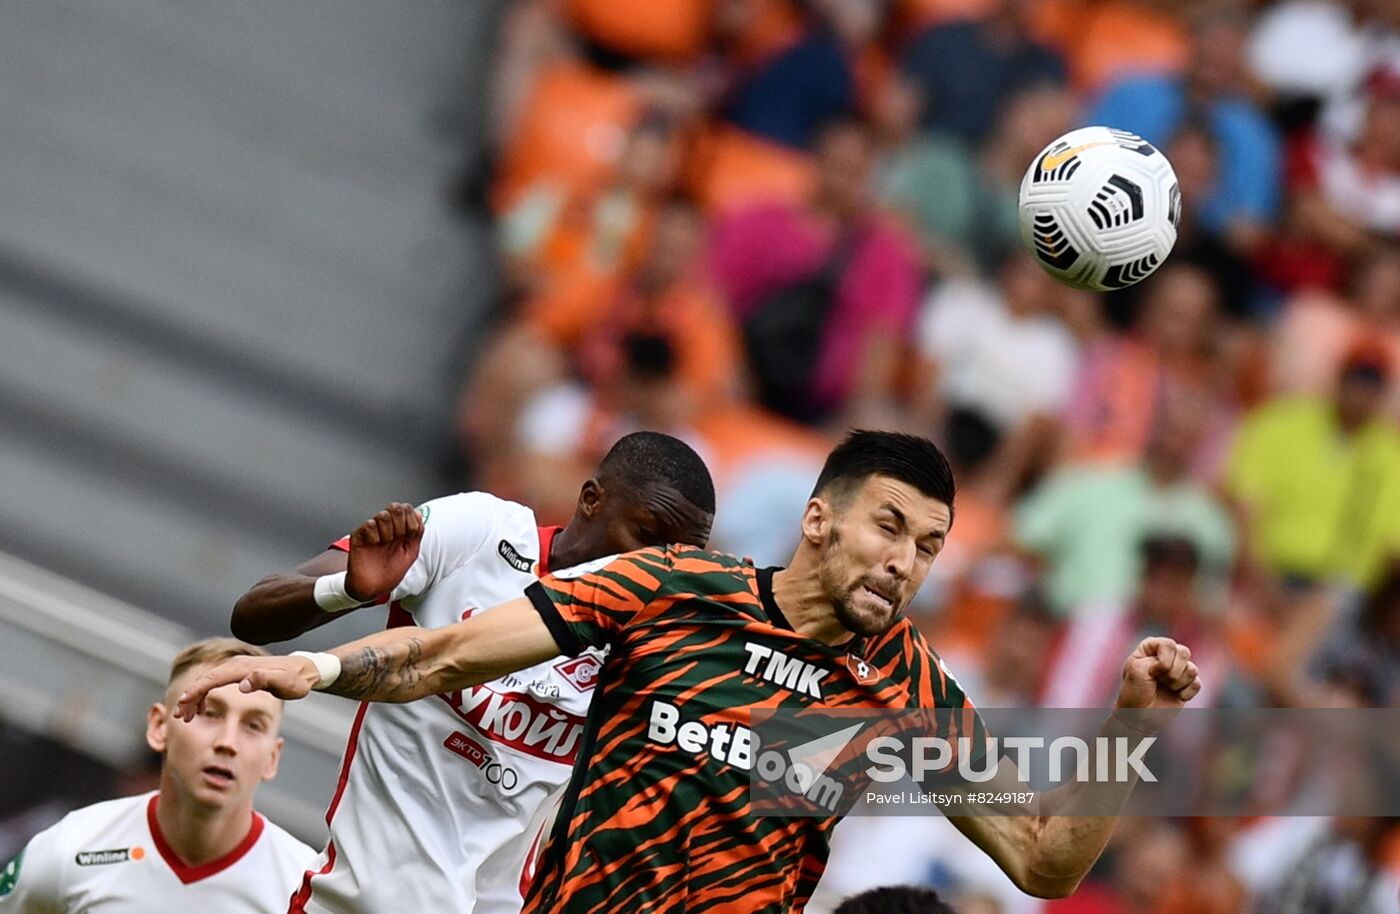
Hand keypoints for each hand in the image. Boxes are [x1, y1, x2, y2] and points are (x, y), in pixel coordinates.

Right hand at [174, 655, 319, 720]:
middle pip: (205, 679)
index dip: (196, 691)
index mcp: (243, 668)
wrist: (305, 670)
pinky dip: (203, 695)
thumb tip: (242, 685)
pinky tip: (200, 709)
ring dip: (193, 698)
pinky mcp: (238, 673)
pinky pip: (214, 682)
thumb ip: (263, 680)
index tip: (183, 704)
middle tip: (179, 716)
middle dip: (189, 697)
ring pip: (207, 681)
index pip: (212, 678)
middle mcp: (236, 665)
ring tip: (185, 716)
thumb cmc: (295, 680)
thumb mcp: (283, 683)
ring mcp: (236, 668)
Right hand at [345, 503, 424, 601]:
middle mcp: (386, 527)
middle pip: (395, 508)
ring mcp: (372, 530)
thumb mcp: (411, 553)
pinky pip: (369, 525)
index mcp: (399, 529)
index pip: (407, 509)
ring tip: (385, 544)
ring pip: (383, 515)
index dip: (411, 520)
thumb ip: (417, 533)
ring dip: (388, 531)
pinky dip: (374, 536)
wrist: (373, 588)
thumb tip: (419, 514)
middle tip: (397, 539)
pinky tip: (374, 545)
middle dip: (401, 524)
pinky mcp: (358, 535)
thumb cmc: (390, 573)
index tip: (410, 535)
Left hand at [1115, 637, 1201, 713]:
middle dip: (1173, 671)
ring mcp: (1178, 669)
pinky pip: (1197, 683)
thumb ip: (1154, 660)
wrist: (1140, 716)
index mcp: (1151, 647)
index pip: (1168, 644)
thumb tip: (1175, 665)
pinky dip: (1187, 692)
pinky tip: (1177, 696)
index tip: (1153, 672)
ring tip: (1166, 687)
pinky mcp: (1188, 684)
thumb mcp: (1136, 671)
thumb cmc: (1134, 692)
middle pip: (1184, 652)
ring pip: (1192, 668)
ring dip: (1178, 682)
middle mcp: (1166, 655)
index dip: (1164, 660)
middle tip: (1161, 680)